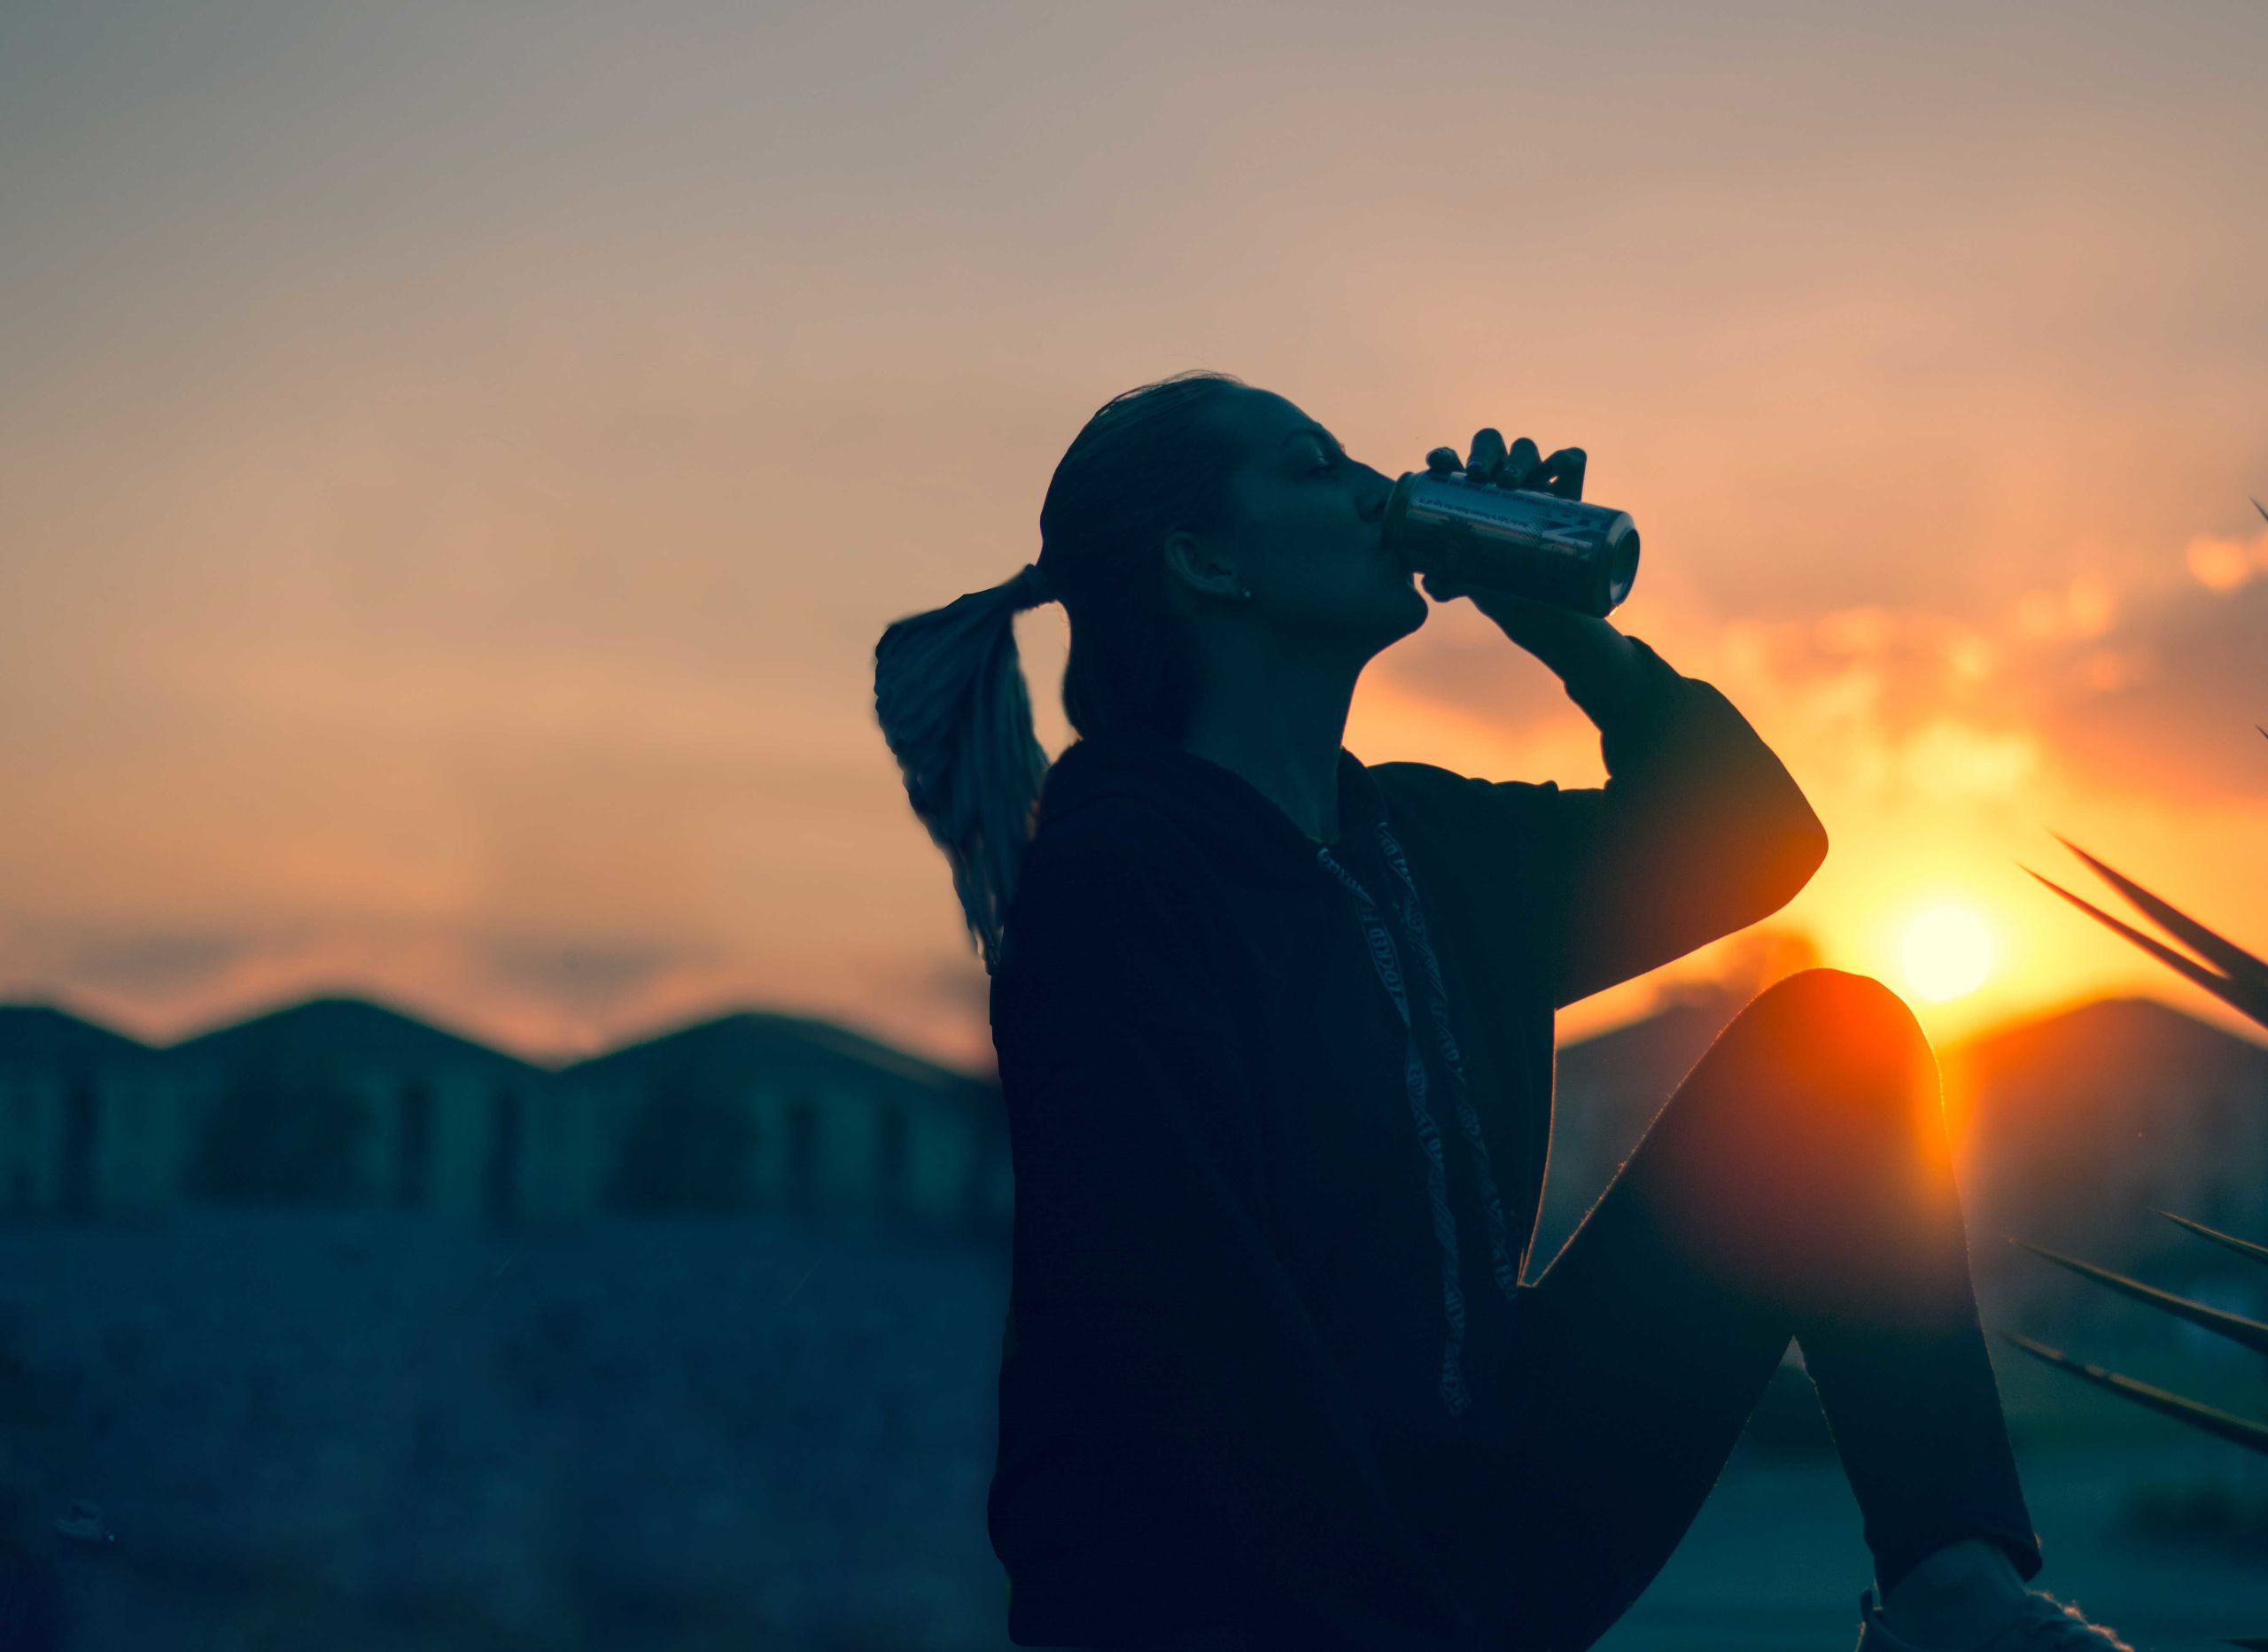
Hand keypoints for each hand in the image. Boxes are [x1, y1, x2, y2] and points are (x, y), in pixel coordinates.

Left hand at [1418, 427, 1636, 691]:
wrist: (1537, 601)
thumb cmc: (1492, 581)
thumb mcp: (1470, 581)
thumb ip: (1450, 581)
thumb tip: (1432, 582)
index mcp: (1465, 491)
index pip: (1451, 460)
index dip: (1442, 455)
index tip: (1437, 463)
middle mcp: (1497, 478)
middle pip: (1489, 444)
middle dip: (1482, 453)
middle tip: (1478, 474)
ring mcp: (1531, 481)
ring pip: (1525, 450)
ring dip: (1517, 457)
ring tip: (1511, 481)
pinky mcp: (1564, 493)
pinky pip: (1570, 463)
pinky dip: (1567, 458)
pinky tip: (1562, 462)